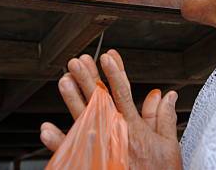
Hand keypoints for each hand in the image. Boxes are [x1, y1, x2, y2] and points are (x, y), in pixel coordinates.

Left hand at [40, 49, 181, 169]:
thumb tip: (166, 95)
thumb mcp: (168, 146)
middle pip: (99, 101)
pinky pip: (71, 152)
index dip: (115, 73)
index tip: (108, 56)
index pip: (123, 94)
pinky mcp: (92, 164)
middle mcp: (115, 135)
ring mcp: (102, 150)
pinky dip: (58, 142)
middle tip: (78, 62)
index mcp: (134, 128)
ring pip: (83, 120)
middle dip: (88, 79)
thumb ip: (164, 117)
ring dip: (72, 100)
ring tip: (64, 81)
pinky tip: (46, 130)